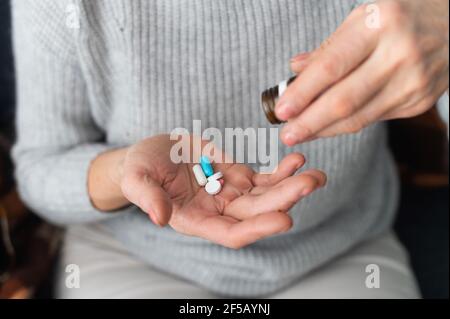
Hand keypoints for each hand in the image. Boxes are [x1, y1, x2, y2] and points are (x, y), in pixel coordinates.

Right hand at [119, 135, 325, 248]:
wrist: (152, 155)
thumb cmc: (141, 170)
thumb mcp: (138, 180)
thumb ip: (148, 198)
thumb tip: (160, 217)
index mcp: (197, 220)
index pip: (232, 233)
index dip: (258, 228)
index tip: (284, 218)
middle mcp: (219, 212)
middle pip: (258, 213)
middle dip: (285, 200)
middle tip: (310, 184)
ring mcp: (232, 194)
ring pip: (267, 196)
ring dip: (293, 187)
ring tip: (317, 175)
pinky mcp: (238, 176)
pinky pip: (266, 178)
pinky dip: (283, 172)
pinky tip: (298, 160)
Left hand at [276, 0, 448, 145]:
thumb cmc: (401, 18)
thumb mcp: (363, 18)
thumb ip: (329, 48)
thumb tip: (294, 69)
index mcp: (379, 24)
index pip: (331, 67)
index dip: (303, 93)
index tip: (281, 111)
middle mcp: (399, 54)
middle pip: (344, 100)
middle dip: (309, 122)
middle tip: (286, 134)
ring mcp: (413, 82)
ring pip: (358, 117)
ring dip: (324, 130)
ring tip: (300, 134)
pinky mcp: (419, 102)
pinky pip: (373, 119)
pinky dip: (346, 125)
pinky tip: (327, 127)